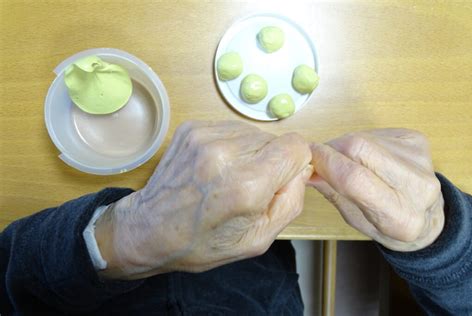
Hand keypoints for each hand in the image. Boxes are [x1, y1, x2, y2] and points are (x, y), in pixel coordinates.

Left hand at [96, 121, 311, 278]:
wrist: (150, 229)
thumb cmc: (202, 242)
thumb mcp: (258, 240)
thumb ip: (291, 201)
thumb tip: (302, 168)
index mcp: (246, 185)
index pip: (296, 147)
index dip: (294, 165)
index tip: (279, 181)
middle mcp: (225, 153)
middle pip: (276, 139)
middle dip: (271, 162)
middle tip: (247, 187)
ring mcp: (205, 136)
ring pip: (254, 132)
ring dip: (250, 153)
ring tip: (227, 178)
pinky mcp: (191, 128)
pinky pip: (231, 129)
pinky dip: (231, 146)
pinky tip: (215, 168)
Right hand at [309, 129, 444, 251]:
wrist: (426, 218)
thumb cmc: (387, 225)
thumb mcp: (355, 219)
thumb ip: (332, 192)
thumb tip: (308, 170)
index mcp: (400, 217)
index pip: (354, 179)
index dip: (326, 162)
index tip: (307, 157)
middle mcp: (418, 185)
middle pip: (360, 148)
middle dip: (332, 149)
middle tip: (319, 157)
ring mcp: (421, 159)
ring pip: (365, 137)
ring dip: (343, 144)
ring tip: (342, 159)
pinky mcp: (418, 140)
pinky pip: (375, 133)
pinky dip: (359, 141)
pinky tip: (362, 155)